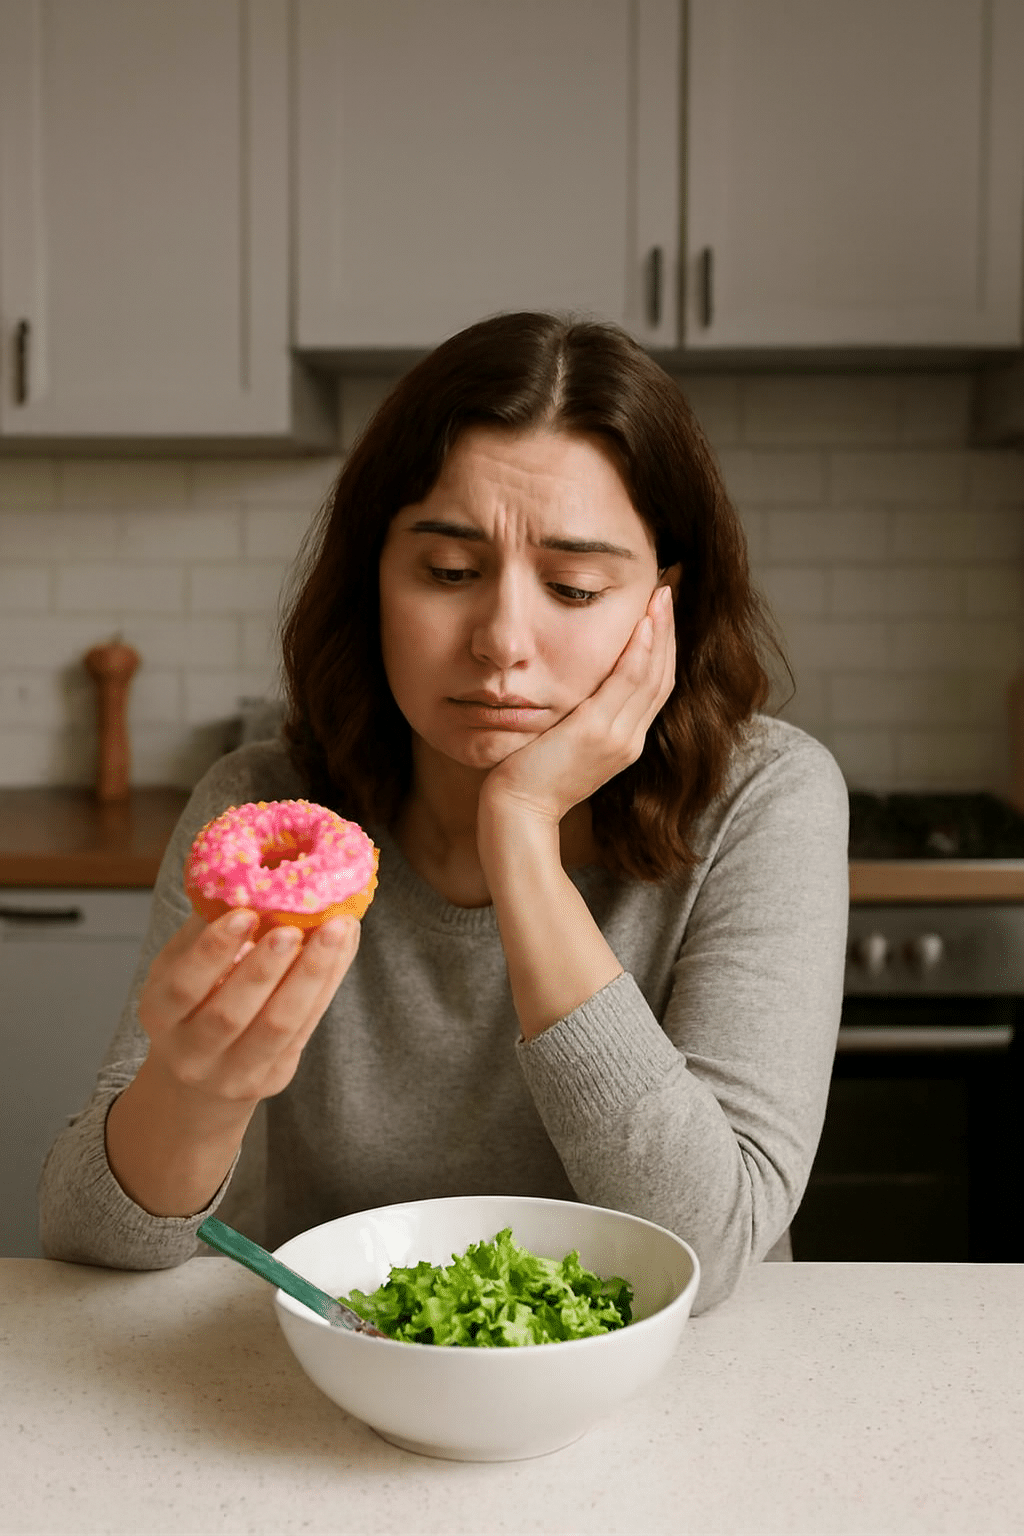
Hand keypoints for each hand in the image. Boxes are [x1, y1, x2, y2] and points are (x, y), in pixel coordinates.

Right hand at [137, 907, 359, 1106]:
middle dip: (266, 967)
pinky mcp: (274, 1077)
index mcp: (160, 1015)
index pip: (183, 987)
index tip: (245, 914)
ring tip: (336, 929)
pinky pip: (306, 1028)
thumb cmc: (194, 1001)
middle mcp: (192, 1053)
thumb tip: (242, 873)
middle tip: (295, 925)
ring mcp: (234, 1073)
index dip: (213, 951)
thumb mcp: (180, 967)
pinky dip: (327, 984)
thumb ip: (204, 929)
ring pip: (278, 1026)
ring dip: (311, 974)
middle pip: (230, 1014)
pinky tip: (343, 947)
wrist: (201, 1077)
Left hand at [479, 582, 675, 828]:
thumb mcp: (564, 743)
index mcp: (625, 742)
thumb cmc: (530, 778)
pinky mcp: (596, 732)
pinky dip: (639, 651)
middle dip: (668, 630)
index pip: (654, 685)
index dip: (663, 646)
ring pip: (652, 674)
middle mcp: (630, 739)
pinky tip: (642, 623)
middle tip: (669, 588)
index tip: (662, 611)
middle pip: (661, 675)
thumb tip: (579, 691)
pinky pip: (627, 683)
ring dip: (660, 631)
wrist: (518, 812)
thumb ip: (581, 719)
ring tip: (662, 594)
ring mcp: (617, 737)